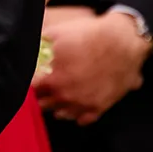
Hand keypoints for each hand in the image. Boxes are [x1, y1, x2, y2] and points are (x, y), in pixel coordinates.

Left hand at [35, 7, 151, 124]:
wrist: (123, 41)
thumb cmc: (90, 34)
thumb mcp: (57, 32)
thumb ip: (39, 45)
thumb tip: (29, 50)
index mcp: (50, 78)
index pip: (31, 90)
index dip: (30, 83)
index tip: (33, 79)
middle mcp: (64, 95)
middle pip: (43, 103)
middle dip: (42, 95)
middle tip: (44, 88)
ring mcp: (82, 103)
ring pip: (61, 114)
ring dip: (58, 107)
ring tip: (58, 98)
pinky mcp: (99, 106)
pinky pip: (83, 119)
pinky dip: (78, 115)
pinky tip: (76, 108)